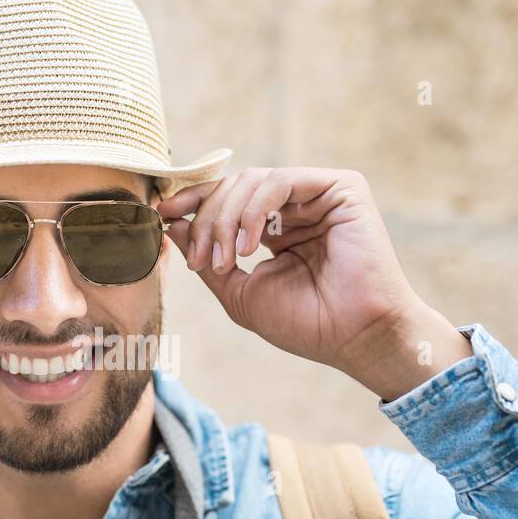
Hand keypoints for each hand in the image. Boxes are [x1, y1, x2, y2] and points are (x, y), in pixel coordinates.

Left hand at [157, 167, 469, 400]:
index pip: (227, 200)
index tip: (162, 215)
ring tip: (226, 260)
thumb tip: (171, 223)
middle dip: (207, 221)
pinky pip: (280, 181)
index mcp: (276, 229)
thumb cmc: (306, 323)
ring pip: (252, 181)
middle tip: (202, 260)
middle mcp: (297, 208)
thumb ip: (207, 256)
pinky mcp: (341, 188)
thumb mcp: (240, 292)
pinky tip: (251, 246)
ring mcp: (319, 195)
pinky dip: (255, 210)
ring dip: (227, 219)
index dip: (193, 203)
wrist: (355, 337)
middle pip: (234, 187)